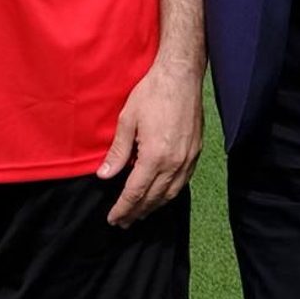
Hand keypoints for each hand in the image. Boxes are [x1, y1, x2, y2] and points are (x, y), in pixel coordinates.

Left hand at [97, 59, 202, 226]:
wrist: (181, 76)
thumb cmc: (152, 93)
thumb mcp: (127, 120)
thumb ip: (117, 152)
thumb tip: (104, 176)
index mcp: (154, 156)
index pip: (135, 192)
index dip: (123, 208)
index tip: (113, 219)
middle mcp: (174, 162)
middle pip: (153, 198)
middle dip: (136, 212)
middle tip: (123, 222)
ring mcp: (188, 159)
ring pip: (170, 194)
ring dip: (154, 207)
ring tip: (140, 214)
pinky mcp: (196, 153)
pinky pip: (183, 182)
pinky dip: (170, 194)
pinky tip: (161, 196)